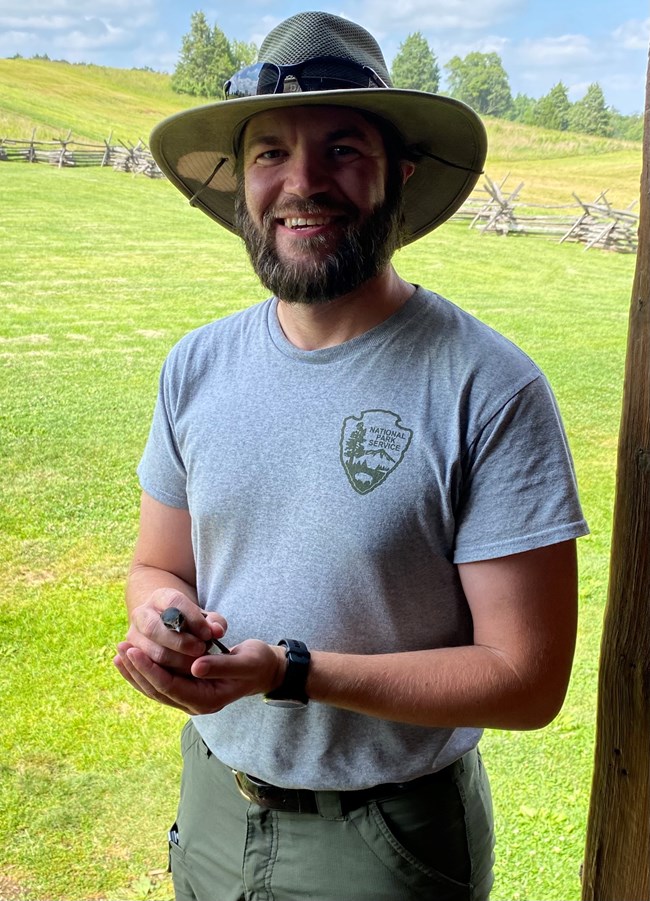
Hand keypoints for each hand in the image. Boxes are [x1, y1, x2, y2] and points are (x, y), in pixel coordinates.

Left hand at [113, 638, 285, 714]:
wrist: (265, 670)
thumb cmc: (258, 663)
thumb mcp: (245, 662)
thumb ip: (220, 666)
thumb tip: (194, 666)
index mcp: (208, 701)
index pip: (171, 687)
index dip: (150, 669)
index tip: (134, 651)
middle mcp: (195, 704)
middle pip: (158, 690)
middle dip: (137, 670)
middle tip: (120, 649)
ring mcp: (190, 698)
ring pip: (155, 689)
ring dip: (136, 672)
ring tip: (119, 653)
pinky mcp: (187, 688)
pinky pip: (161, 682)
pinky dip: (145, 671)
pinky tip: (132, 658)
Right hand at [122, 587, 226, 673]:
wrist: (168, 627)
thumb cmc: (192, 623)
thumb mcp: (205, 618)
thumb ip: (215, 623)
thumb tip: (216, 631)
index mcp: (160, 597)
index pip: (174, 604)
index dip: (192, 619)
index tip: (209, 635)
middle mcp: (141, 613)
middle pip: (154, 628)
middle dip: (180, 643)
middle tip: (201, 651)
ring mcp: (133, 635)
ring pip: (150, 651)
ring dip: (175, 661)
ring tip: (195, 665)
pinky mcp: (132, 655)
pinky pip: (147, 668)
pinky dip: (167, 673)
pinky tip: (185, 674)